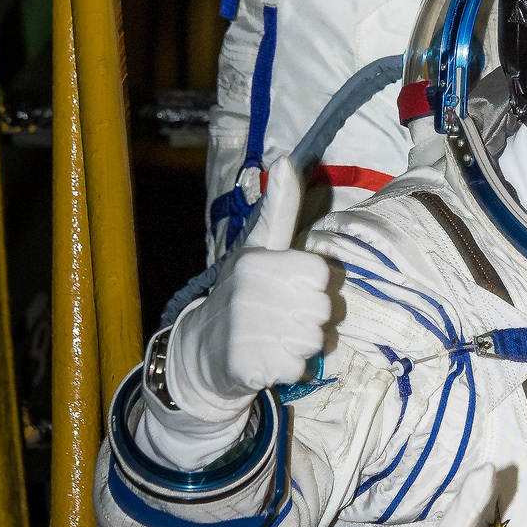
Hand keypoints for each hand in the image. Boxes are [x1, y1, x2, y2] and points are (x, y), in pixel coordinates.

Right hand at [168, 159, 330, 413]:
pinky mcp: (247, 366)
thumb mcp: (259, 247)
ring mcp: (246, 331)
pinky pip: (298, 368)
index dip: (314, 285)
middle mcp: (250, 293)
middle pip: (325, 309)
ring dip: (301, 344)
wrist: (201, 351)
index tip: (292, 287)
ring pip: (315, 340)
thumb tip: (285, 157)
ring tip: (274, 337)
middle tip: (282, 317)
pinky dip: (289, 369)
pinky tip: (267, 359)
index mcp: (258, 262)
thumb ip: (280, 208)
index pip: (322, 274)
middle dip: (311, 317)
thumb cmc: (242, 294)